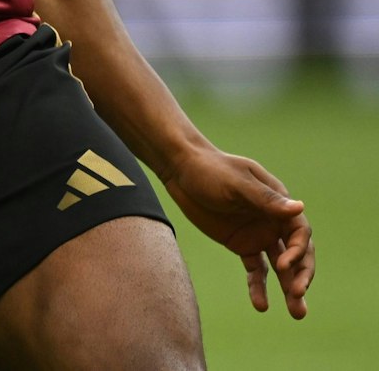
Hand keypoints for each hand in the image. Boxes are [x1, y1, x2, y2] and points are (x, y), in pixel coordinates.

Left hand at [161, 144, 313, 316]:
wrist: (181, 169)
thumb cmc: (210, 169)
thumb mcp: (236, 183)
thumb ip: (265, 199)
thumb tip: (300, 208)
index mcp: (279, 203)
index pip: (299, 233)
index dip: (298, 252)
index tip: (284, 266)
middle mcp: (273, 221)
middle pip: (296, 253)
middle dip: (301, 276)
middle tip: (298, 296)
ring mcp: (258, 234)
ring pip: (281, 267)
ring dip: (288, 288)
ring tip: (297, 314)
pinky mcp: (241, 244)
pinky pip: (256, 270)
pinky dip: (259, 287)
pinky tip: (261, 305)